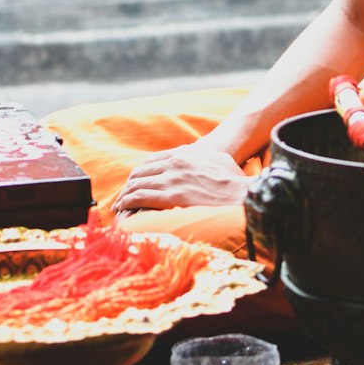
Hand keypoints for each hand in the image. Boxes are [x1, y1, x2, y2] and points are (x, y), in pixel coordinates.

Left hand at [112, 141, 249, 213]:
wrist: (245, 196)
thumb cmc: (237, 183)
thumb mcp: (221, 161)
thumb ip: (206, 159)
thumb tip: (204, 159)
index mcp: (185, 154)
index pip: (152, 161)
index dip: (140, 173)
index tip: (135, 183)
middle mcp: (175, 164)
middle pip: (140, 172)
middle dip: (129, 185)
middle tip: (123, 197)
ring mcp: (172, 180)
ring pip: (136, 184)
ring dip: (124, 196)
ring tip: (118, 207)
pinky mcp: (171, 197)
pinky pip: (139, 198)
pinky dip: (127, 203)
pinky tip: (123, 210)